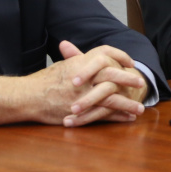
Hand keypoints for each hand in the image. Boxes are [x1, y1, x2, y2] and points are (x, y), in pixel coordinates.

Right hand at [0, 41, 147, 127]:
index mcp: (82, 62)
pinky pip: (103, 114)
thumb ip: (76, 58)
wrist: (29, 96)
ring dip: (127, 104)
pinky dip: (116, 117)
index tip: (129, 62)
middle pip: (113, 75)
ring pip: (112, 98)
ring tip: (140, 108)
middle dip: (128, 80)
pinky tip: (127, 118)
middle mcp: (85, 77)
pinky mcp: (81, 111)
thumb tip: (83, 52)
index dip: (120, 56)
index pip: (106, 53)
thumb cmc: (44, 80)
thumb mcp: (63, 65)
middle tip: (141, 83)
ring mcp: (84, 94)